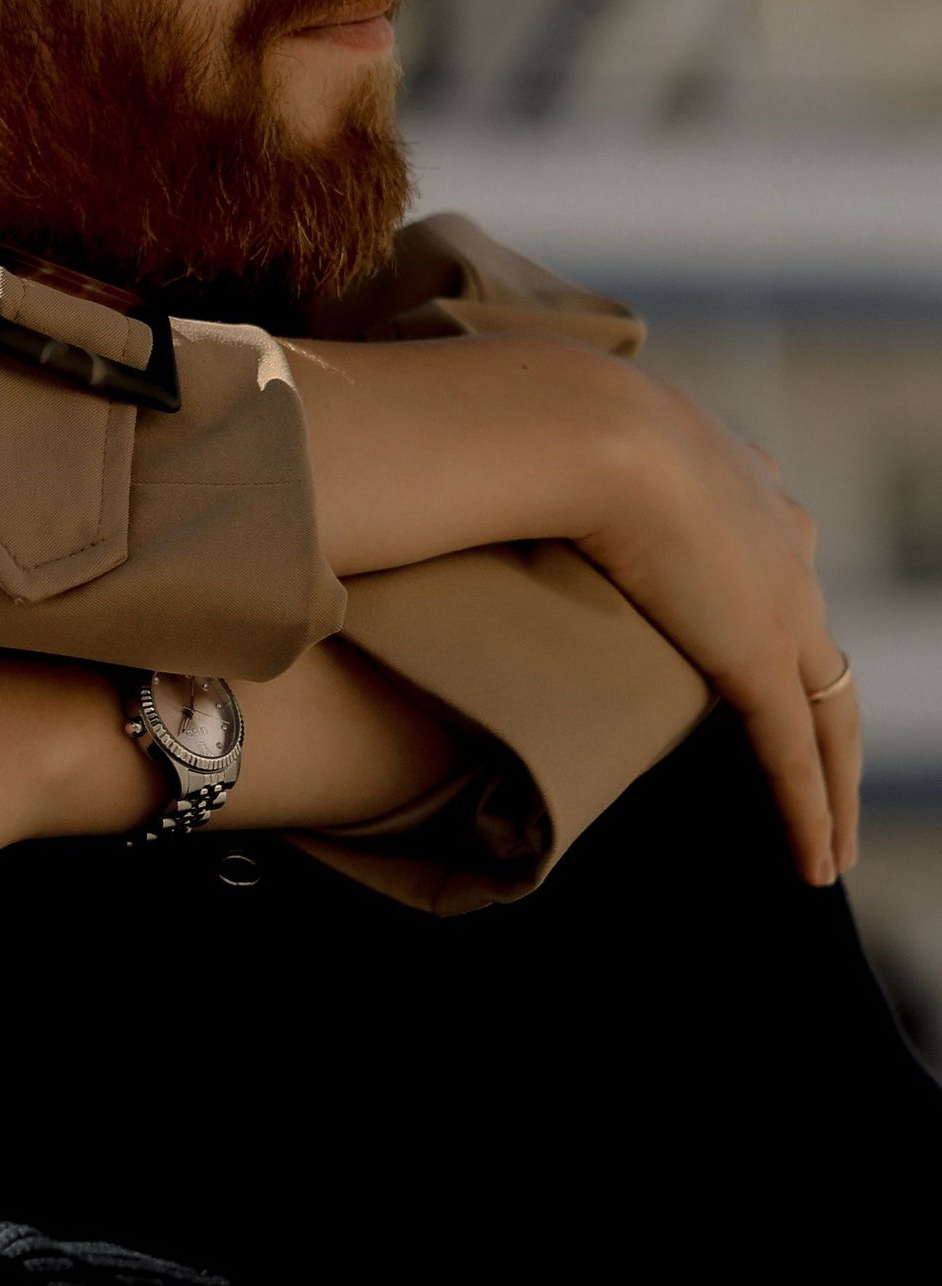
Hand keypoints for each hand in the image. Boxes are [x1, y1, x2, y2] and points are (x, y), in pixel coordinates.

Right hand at [289, 334, 857, 883]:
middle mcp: (777, 532)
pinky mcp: (759, 652)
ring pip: (827, 711)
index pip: (770, 557)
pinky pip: (797, 753)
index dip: (763, 609)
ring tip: (827, 845)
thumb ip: (537, 478)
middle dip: (816, 704)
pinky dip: (811, 812)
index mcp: (731, 474)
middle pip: (815, 640)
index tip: (740, 644)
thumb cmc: (524, 423)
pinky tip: (816, 862)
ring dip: (830, 786)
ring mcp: (779, 596)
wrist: (562, 422)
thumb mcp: (546, 446)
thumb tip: (455, 493)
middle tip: (811, 766)